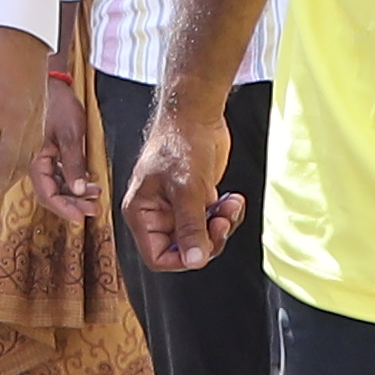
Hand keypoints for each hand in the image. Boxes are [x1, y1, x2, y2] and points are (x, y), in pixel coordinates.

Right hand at [27, 73, 101, 223]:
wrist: (52, 81)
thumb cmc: (57, 102)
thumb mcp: (70, 134)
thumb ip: (73, 163)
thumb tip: (78, 190)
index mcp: (33, 160)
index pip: (46, 194)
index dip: (64, 209)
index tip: (82, 218)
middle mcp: (34, 162)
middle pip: (51, 193)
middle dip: (73, 204)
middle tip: (94, 208)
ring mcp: (41, 157)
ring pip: (56, 185)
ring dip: (75, 193)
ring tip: (95, 194)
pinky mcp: (48, 151)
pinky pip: (59, 173)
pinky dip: (73, 180)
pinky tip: (89, 181)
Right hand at [121, 96, 243, 274]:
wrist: (196, 114)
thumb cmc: (179, 143)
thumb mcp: (187, 190)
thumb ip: (191, 228)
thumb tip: (195, 260)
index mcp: (142, 213)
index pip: (157, 257)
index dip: (183, 260)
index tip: (204, 247)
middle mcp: (157, 213)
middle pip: (184, 249)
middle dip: (209, 238)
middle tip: (222, 222)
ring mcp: (177, 207)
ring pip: (202, 236)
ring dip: (222, 225)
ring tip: (231, 206)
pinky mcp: (196, 199)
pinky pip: (212, 221)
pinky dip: (227, 214)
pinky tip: (233, 199)